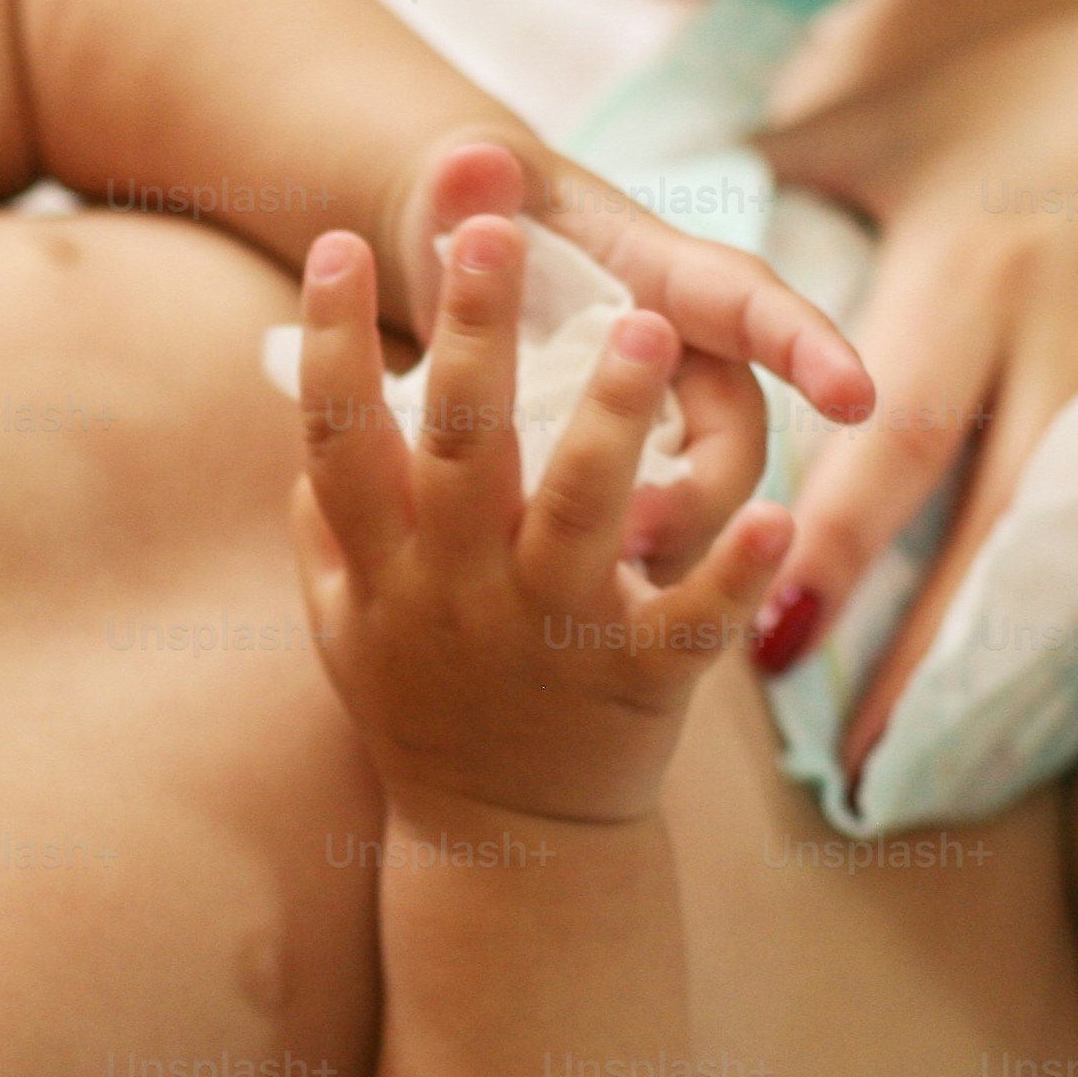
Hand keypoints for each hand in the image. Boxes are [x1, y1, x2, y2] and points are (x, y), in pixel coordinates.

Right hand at [290, 216, 792, 826]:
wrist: (504, 847)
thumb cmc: (425, 711)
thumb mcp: (347, 628)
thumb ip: (325, 531)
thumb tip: (302, 429)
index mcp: (385, 570)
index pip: (338, 440)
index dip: (332, 343)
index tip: (339, 245)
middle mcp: (459, 594)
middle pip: (461, 445)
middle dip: (472, 332)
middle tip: (490, 229)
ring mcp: (551, 633)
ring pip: (581, 509)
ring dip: (614, 417)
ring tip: (648, 328)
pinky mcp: (641, 677)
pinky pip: (694, 618)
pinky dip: (735, 570)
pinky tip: (775, 514)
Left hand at [383, 131, 873, 579]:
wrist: (457, 282)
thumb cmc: (486, 233)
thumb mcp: (468, 208)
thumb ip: (474, 187)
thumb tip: (473, 158)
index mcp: (665, 279)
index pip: (754, 308)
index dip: (810, 348)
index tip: (856, 397)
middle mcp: (687, 360)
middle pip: (735, 442)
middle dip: (704, 491)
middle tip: (635, 532)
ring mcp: (661, 433)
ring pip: (697, 510)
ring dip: (662, 543)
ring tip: (598, 573)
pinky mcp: (624, 491)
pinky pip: (654, 548)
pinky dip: (632, 575)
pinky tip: (585, 607)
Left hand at [746, 0, 1077, 764]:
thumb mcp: (928, 107)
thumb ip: (806, 159)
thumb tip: (688, 185)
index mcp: (982, 274)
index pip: (895, 444)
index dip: (831, 550)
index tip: (772, 644)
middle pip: (990, 529)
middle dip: (919, 652)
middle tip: (857, 757)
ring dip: (1015, 648)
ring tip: (948, 745)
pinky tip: (1062, 674)